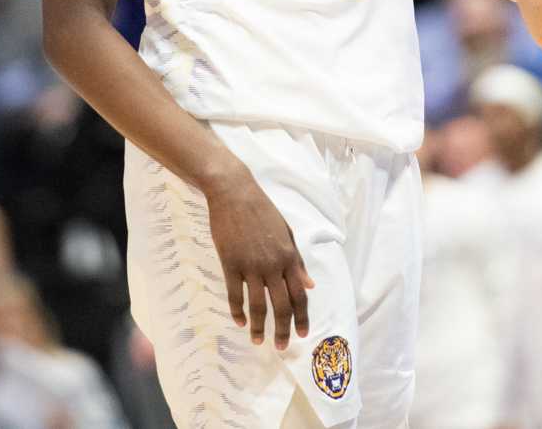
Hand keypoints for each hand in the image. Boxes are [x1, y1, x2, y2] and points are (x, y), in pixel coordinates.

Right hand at [203, 167, 313, 349]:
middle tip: (281, 347)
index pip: (300, 295)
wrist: (234, 193)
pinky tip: (240, 322)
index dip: (302, 317)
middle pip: (281, 305)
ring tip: (259, 341)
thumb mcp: (287, 233)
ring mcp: (251, 266)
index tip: (303, 333)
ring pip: (258, 305)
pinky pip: (235, 294)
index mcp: (289, 257)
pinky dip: (238, 312)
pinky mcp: (231, 264)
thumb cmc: (262, 211)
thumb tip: (310, 285)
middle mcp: (273, 265)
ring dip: (260, 327)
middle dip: (283, 329)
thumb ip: (298, 261)